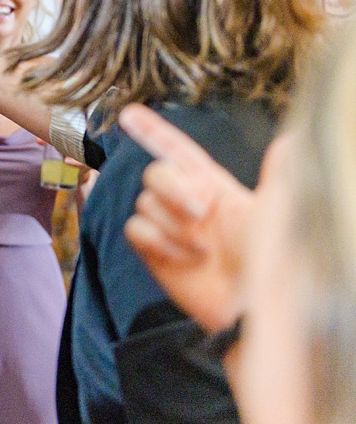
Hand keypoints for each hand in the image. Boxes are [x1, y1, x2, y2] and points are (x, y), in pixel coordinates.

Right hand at [119, 104, 257, 332]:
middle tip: (200, 211)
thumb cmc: (273, 262)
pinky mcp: (155, 252)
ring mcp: (171, 229)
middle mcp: (189, 204)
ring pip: (144, 203)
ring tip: (203, 249)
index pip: (179, 151)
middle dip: (173, 188)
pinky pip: (136, 229)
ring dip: (173, 225)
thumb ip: (278, 174)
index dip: (154, 132)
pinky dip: (157, 242)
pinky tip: (184, 259)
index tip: (129, 114)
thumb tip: (293, 139)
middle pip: (156, 174)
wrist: (253, 309)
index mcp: (216, 188)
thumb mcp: (279, 213)